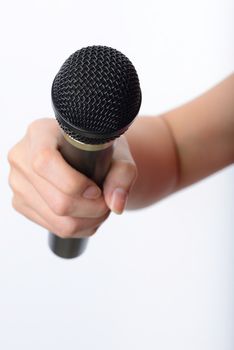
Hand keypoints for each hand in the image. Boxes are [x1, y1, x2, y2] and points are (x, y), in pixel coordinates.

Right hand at [8, 118, 136, 237]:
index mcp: (39, 132)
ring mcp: (18, 183)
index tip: (97, 189)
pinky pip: (54, 228)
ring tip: (100, 207)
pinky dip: (79, 227)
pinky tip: (86, 213)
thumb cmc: (100, 151)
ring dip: (88, 221)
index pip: (45, 161)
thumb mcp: (118, 154)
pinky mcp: (21, 203)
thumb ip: (123, 174)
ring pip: (57, 220)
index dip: (75, 183)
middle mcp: (22, 157)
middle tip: (107, 202)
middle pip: (56, 200)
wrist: (87, 157)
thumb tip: (116, 204)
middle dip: (91, 209)